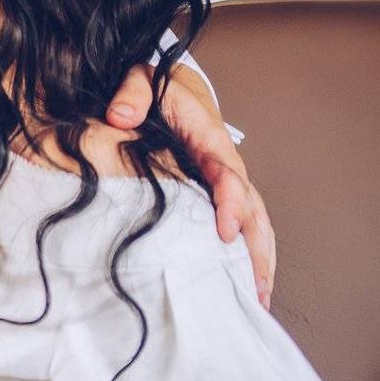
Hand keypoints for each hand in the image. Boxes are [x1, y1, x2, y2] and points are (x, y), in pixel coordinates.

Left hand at [106, 64, 275, 307]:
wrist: (170, 85)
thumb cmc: (155, 87)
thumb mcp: (140, 78)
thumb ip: (131, 93)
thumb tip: (119, 115)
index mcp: (208, 138)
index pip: (227, 172)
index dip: (231, 202)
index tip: (225, 233)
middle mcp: (225, 163)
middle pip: (253, 208)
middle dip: (257, 248)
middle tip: (256, 289)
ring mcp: (226, 181)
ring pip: (254, 223)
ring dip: (259, 261)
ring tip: (258, 302)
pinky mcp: (218, 195)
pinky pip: (241, 226)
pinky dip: (247, 256)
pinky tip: (244, 287)